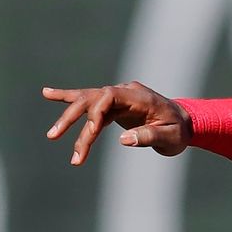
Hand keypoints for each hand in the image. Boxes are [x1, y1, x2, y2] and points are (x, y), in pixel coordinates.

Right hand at [42, 82, 187, 165]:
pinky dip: (68, 99)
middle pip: (92, 100)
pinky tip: (47, 93)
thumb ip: (148, 137)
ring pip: (86, 102)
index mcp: (138, 97)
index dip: (96, 112)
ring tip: (51, 134)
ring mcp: (117, 96)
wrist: (185, 123)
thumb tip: (123, 140)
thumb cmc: (178, 131)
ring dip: (68, 117)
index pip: (109, 97)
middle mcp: (124, 92)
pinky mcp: (113, 105)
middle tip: (55, 137)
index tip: (91, 131)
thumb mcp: (170, 138)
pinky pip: (89, 102)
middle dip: (73, 119)